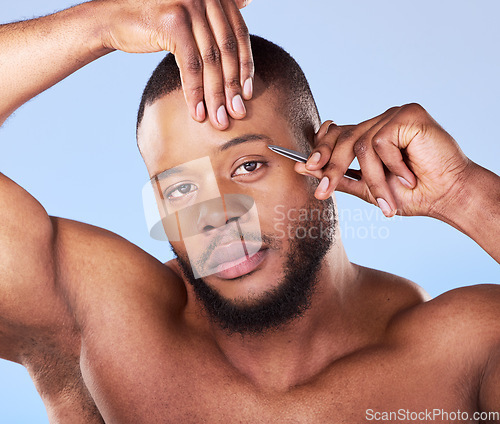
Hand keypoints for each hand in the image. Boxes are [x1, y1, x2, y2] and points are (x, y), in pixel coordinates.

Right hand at [98, 0, 253, 128]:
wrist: (115, 19)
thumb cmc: (156, 21)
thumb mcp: (191, 13)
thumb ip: (217, 12)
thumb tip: (248, 1)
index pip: (239, 36)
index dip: (246, 67)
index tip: (248, 95)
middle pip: (227, 50)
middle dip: (233, 87)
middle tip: (237, 114)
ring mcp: (190, 6)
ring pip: (211, 61)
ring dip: (216, 96)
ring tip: (219, 120)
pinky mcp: (174, 22)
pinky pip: (191, 66)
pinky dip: (196, 93)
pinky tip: (198, 112)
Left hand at [295, 103, 470, 218]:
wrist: (447, 196)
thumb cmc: (411, 194)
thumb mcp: (367, 188)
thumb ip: (338, 177)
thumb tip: (304, 169)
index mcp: (369, 135)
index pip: (335, 135)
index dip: (320, 149)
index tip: (304, 168)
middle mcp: (379, 122)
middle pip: (343, 138)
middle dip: (331, 167)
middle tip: (322, 192)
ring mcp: (393, 115)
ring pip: (362, 145)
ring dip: (373, 179)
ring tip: (386, 201)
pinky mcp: (408, 114)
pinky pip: (382, 141)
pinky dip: (392, 165)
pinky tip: (408, 177)